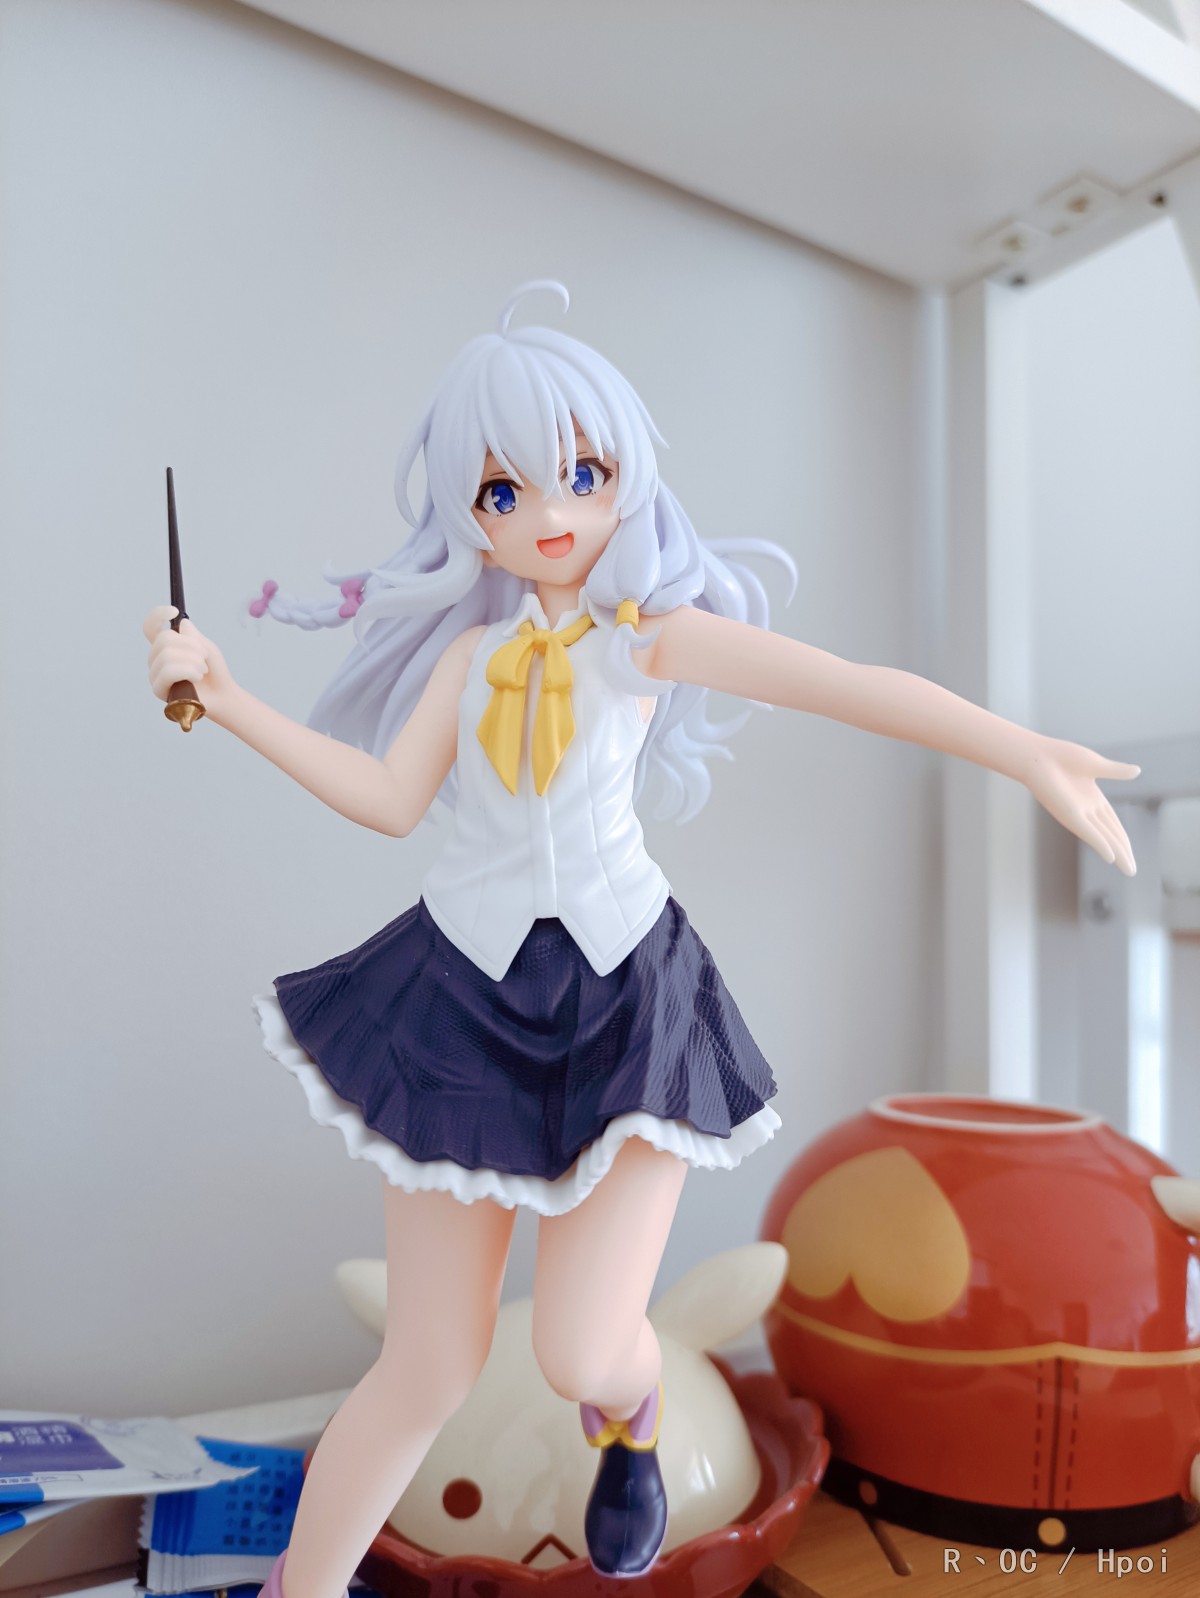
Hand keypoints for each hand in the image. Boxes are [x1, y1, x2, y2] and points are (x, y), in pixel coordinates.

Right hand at [143, 605, 235, 718]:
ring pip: (167, 655)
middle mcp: (155, 659)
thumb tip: (181, 625)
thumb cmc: (214, 672)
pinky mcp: (158, 690)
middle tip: (204, 657)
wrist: (222, 696)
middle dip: (191, 645)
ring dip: (193, 660)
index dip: (157, 615)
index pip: (149, 627)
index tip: (174, 611)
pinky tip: (197, 678)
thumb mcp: (207, 647)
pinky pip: (169, 671)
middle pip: (164, 639)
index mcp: (164, 646)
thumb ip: (193, 635)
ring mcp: (155, 674)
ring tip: (203, 670)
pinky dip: (189, 671)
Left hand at [1023, 735, 1138, 874]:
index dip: (1123, 838)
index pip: (1112, 823)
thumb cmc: (1060, 756)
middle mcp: (1085, 809)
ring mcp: (1077, 813)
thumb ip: (1116, 771)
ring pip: (1102, 837)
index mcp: (1092, 798)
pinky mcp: (1068, 813)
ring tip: (1128, 869)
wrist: (1038, 755)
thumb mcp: (1095, 764)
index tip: (1131, 852)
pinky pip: (1088, 831)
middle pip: (1109, 835)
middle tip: (1132, 871)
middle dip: (1123, 852)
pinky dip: (1100, 843)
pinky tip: (1110, 856)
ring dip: (1117, 854)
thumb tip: (1138, 771)